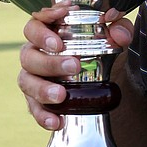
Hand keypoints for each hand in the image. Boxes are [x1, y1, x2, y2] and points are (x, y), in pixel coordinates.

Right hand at [18, 5, 133, 129]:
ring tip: (61, 95)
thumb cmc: (94, 44)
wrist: (96, 71)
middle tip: (73, 65)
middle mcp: (34, 53)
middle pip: (29, 55)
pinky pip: (33, 108)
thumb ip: (119, 29)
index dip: (44, 24)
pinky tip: (56, 121)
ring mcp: (32, 76)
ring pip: (26, 81)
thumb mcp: (111, 34)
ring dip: (43, 89)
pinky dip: (43, 115)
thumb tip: (120, 34)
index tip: (59, 27)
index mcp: (46, 33)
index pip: (35, 24)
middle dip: (50, 61)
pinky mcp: (35, 98)